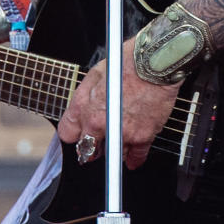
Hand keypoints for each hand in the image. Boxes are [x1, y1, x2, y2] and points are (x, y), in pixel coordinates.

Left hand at [56, 38, 178, 169]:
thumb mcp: (94, 75)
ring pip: (112, 154)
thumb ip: (81, 100)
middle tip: (97, 140)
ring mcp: (123, 133)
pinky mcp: (143, 136)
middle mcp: (102, 125)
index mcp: (87, 110)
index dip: (74, 134)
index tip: (79, 134)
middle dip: (92, 145)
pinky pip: (136, 156)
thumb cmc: (126, 64)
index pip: (69, 135)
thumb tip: (74, 117)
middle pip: (89, 149)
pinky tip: (132, 159)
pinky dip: (134, 158)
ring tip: (117, 139)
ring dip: (114, 149)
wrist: (154, 64)